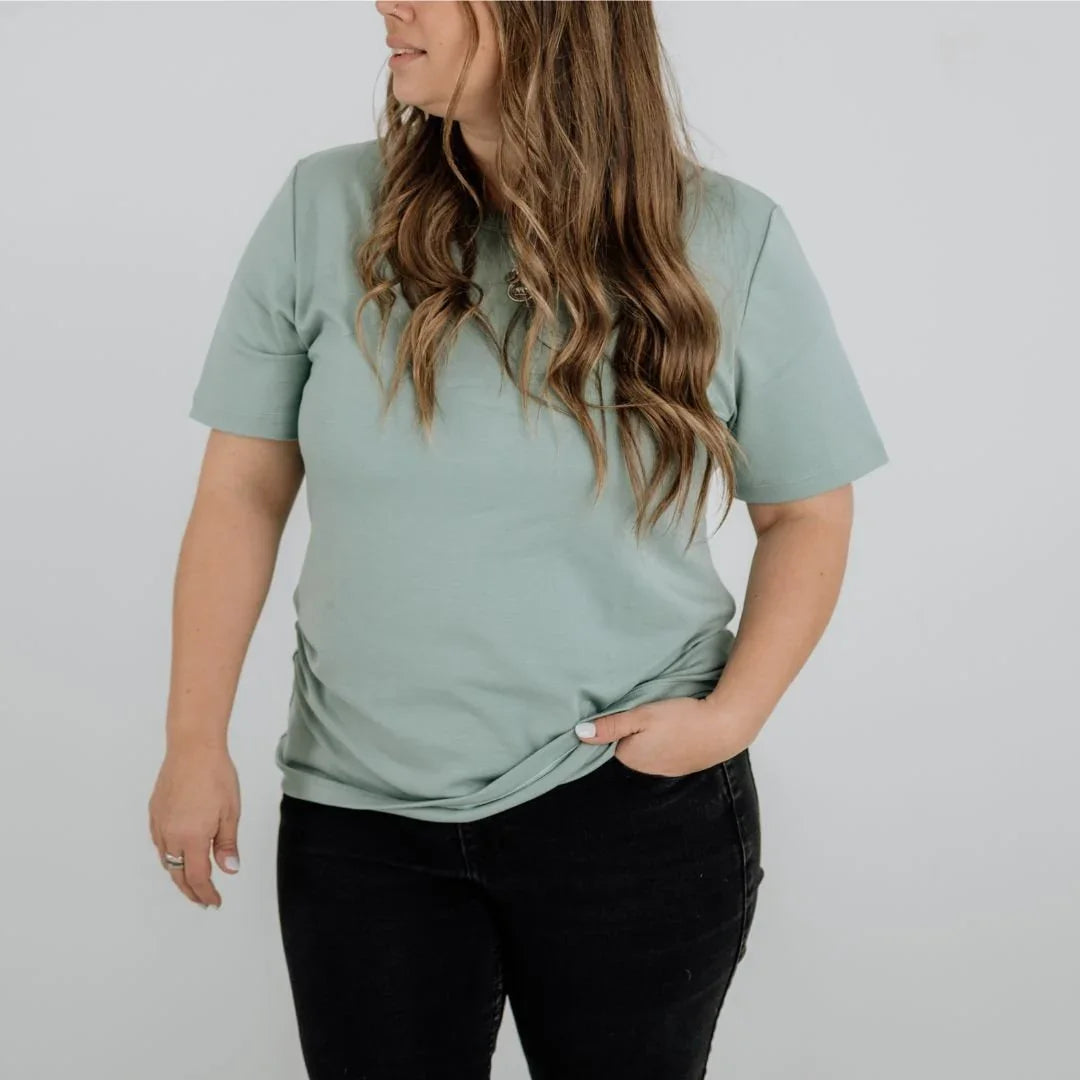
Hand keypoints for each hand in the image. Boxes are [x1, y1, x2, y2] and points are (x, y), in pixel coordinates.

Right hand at [147, 743, 241, 908]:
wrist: (192, 748)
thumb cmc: (216, 776)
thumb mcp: (231, 812)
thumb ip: (227, 844)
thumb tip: (229, 870)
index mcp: (192, 838)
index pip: (197, 877)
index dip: (206, 893)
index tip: (214, 901)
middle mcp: (171, 835)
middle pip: (178, 874)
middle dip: (191, 891)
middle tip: (203, 900)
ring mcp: (159, 824)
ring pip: (166, 860)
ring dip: (178, 875)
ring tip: (192, 882)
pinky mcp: (154, 813)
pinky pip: (159, 844)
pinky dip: (169, 856)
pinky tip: (178, 855)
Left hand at [574, 696, 755, 776]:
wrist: (726, 727)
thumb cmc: (681, 718)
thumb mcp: (641, 715)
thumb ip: (611, 725)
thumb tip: (579, 733)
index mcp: (631, 757)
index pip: (612, 741)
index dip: (616, 724)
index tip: (624, 709)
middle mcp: (647, 768)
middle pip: (631, 746)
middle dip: (633, 730)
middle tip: (644, 708)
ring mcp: (668, 769)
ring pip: (650, 748)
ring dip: (652, 735)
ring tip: (662, 715)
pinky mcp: (686, 764)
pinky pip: (668, 751)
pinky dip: (670, 740)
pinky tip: (678, 726)